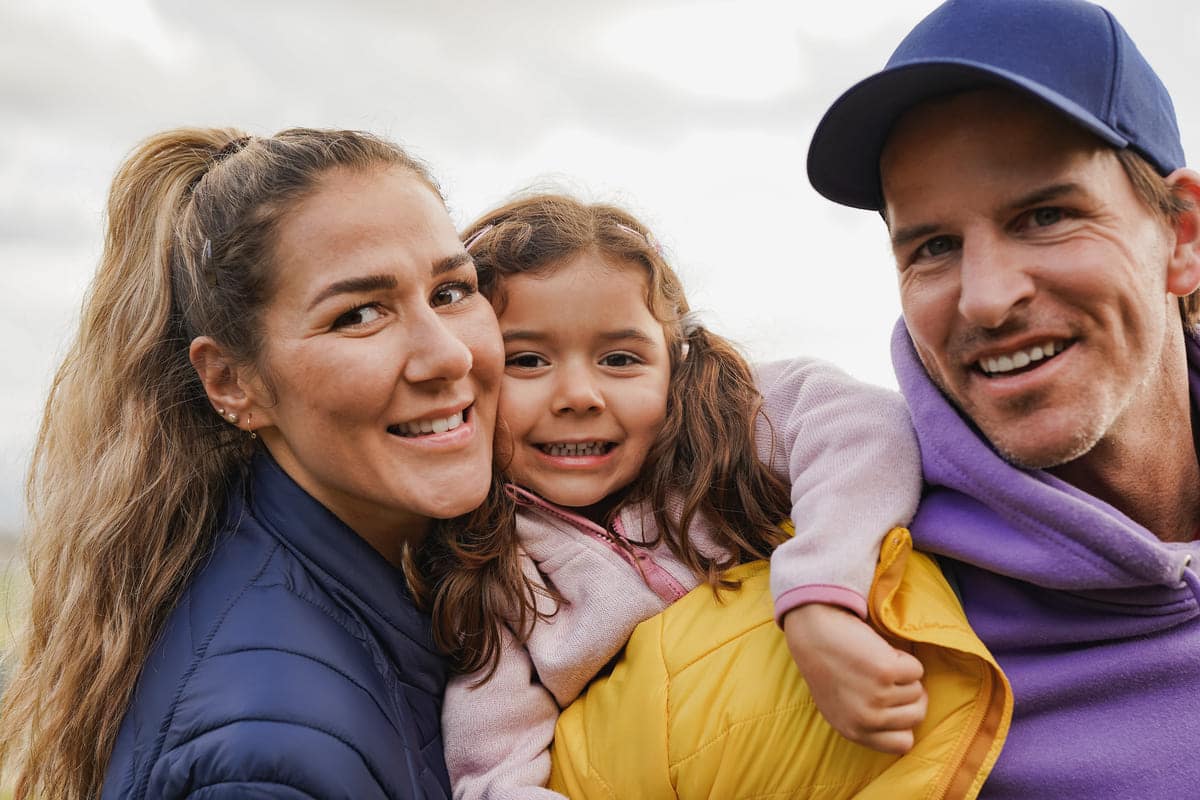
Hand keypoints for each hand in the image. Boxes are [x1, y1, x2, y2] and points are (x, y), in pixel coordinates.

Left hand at [782, 603, 926, 754]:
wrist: (813, 634)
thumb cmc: (829, 668)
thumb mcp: (840, 709)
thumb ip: (868, 725)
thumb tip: (906, 730)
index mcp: (855, 732)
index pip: (904, 744)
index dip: (904, 721)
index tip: (894, 704)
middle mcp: (866, 719)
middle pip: (917, 716)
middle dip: (909, 695)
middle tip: (887, 679)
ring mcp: (877, 696)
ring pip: (918, 690)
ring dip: (903, 675)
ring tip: (875, 664)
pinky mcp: (886, 671)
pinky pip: (916, 670)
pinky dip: (903, 658)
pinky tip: (878, 653)